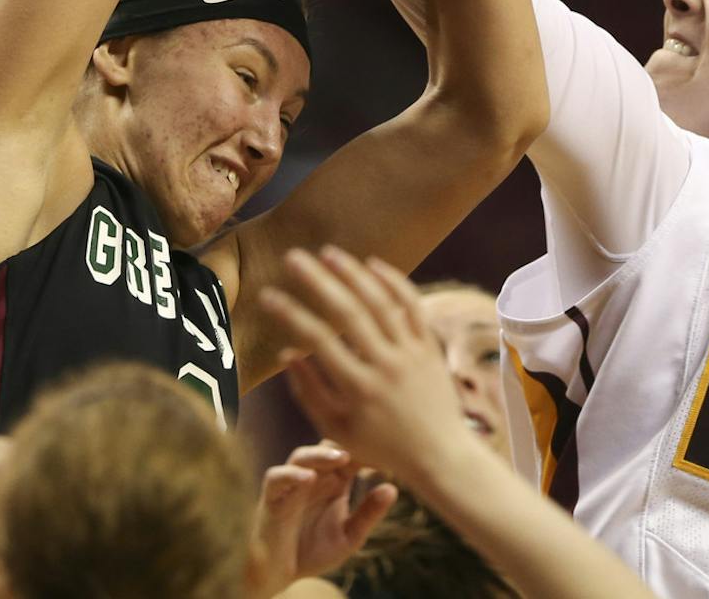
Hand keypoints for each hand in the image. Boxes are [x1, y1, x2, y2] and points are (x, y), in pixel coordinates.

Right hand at [250, 441, 398, 597]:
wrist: (281, 572)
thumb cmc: (314, 550)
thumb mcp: (349, 536)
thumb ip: (368, 513)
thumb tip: (393, 488)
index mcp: (335, 481)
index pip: (352, 455)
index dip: (367, 452)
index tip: (390, 453)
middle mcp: (313, 477)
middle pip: (327, 448)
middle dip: (346, 445)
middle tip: (367, 448)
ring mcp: (291, 484)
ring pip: (302, 457)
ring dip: (320, 455)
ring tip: (342, 458)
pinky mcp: (272, 497)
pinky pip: (277, 477)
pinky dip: (291, 475)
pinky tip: (308, 478)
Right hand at [258, 247, 479, 496]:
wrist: (441, 457)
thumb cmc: (381, 446)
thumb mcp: (338, 429)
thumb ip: (309, 392)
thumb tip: (285, 353)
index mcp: (359, 389)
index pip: (317, 341)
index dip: (289, 314)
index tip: (267, 295)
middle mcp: (385, 367)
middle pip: (348, 312)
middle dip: (317, 280)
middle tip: (292, 257)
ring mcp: (411, 354)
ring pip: (380, 302)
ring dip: (352, 273)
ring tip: (327, 252)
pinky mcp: (430, 347)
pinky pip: (412, 306)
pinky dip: (394, 282)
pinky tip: (372, 264)